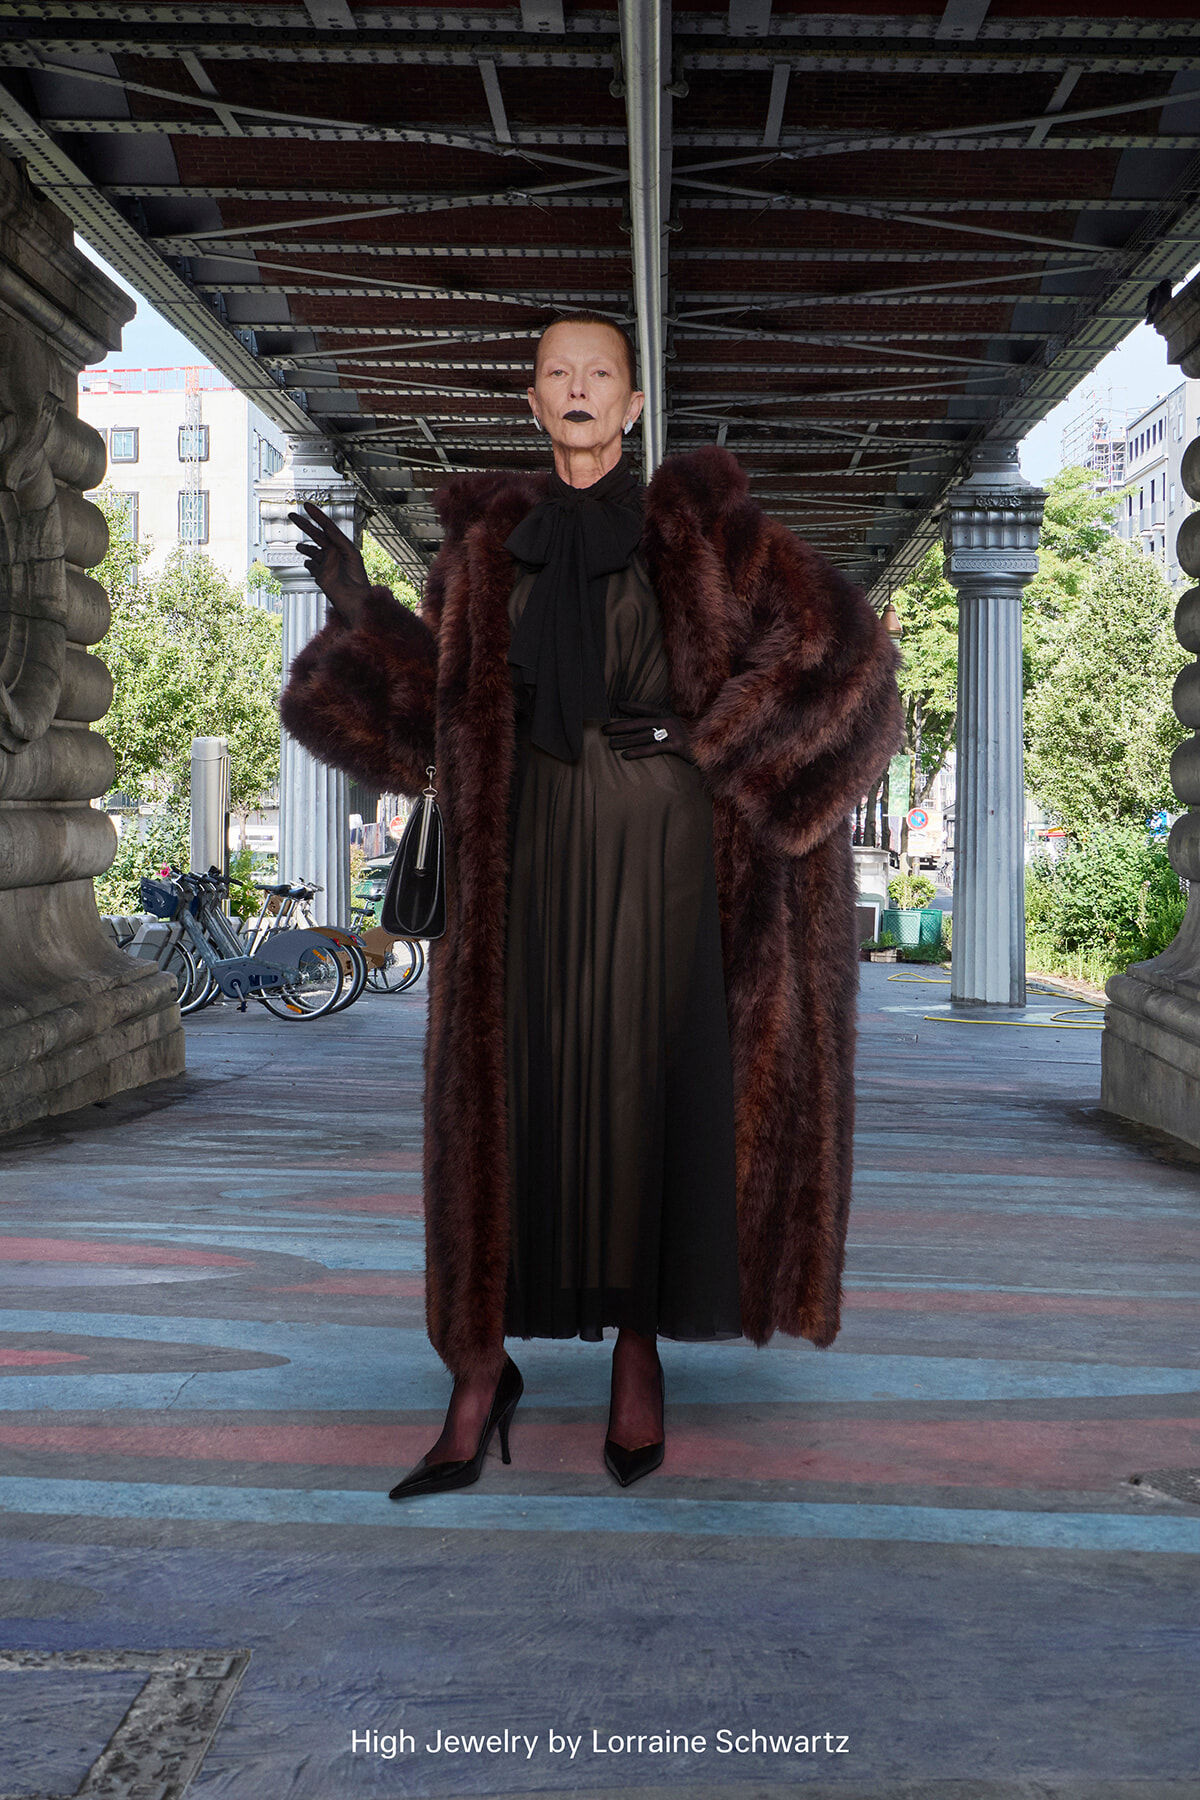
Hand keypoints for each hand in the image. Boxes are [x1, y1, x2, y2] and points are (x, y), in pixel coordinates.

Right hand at [287, 501, 371, 627]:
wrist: (355, 598)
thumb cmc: (358, 577)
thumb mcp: (350, 553)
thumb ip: (338, 540)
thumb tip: (327, 528)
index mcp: (341, 545)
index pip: (327, 526)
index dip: (317, 515)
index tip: (307, 506)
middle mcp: (333, 552)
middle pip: (316, 535)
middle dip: (304, 525)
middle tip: (293, 515)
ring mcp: (325, 563)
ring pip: (311, 550)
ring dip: (305, 547)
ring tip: (298, 545)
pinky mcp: (319, 574)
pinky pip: (310, 565)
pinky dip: (308, 563)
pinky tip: (308, 562)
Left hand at [602, 699, 694, 762]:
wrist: (715, 747)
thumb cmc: (696, 738)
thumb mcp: (681, 727)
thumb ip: (667, 725)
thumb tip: (650, 726)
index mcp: (670, 715)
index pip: (647, 709)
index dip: (633, 707)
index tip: (618, 705)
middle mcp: (669, 722)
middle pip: (640, 723)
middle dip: (620, 726)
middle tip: (604, 730)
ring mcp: (673, 734)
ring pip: (643, 737)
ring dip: (625, 741)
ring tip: (610, 745)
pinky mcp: (676, 746)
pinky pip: (653, 749)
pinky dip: (638, 752)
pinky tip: (626, 755)